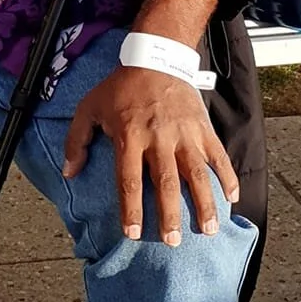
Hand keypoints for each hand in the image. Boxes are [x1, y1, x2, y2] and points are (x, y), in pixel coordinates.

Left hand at [62, 66, 239, 245]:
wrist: (154, 60)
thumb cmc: (120, 88)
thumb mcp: (89, 108)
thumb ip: (76, 140)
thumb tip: (68, 173)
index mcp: (129, 136)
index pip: (129, 179)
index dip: (131, 209)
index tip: (133, 234)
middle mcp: (159, 138)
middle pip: (165, 182)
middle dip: (170, 214)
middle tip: (172, 242)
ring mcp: (184, 134)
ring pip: (196, 173)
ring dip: (204, 203)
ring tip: (208, 229)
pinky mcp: (203, 128)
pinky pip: (218, 155)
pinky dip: (227, 176)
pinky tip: (232, 199)